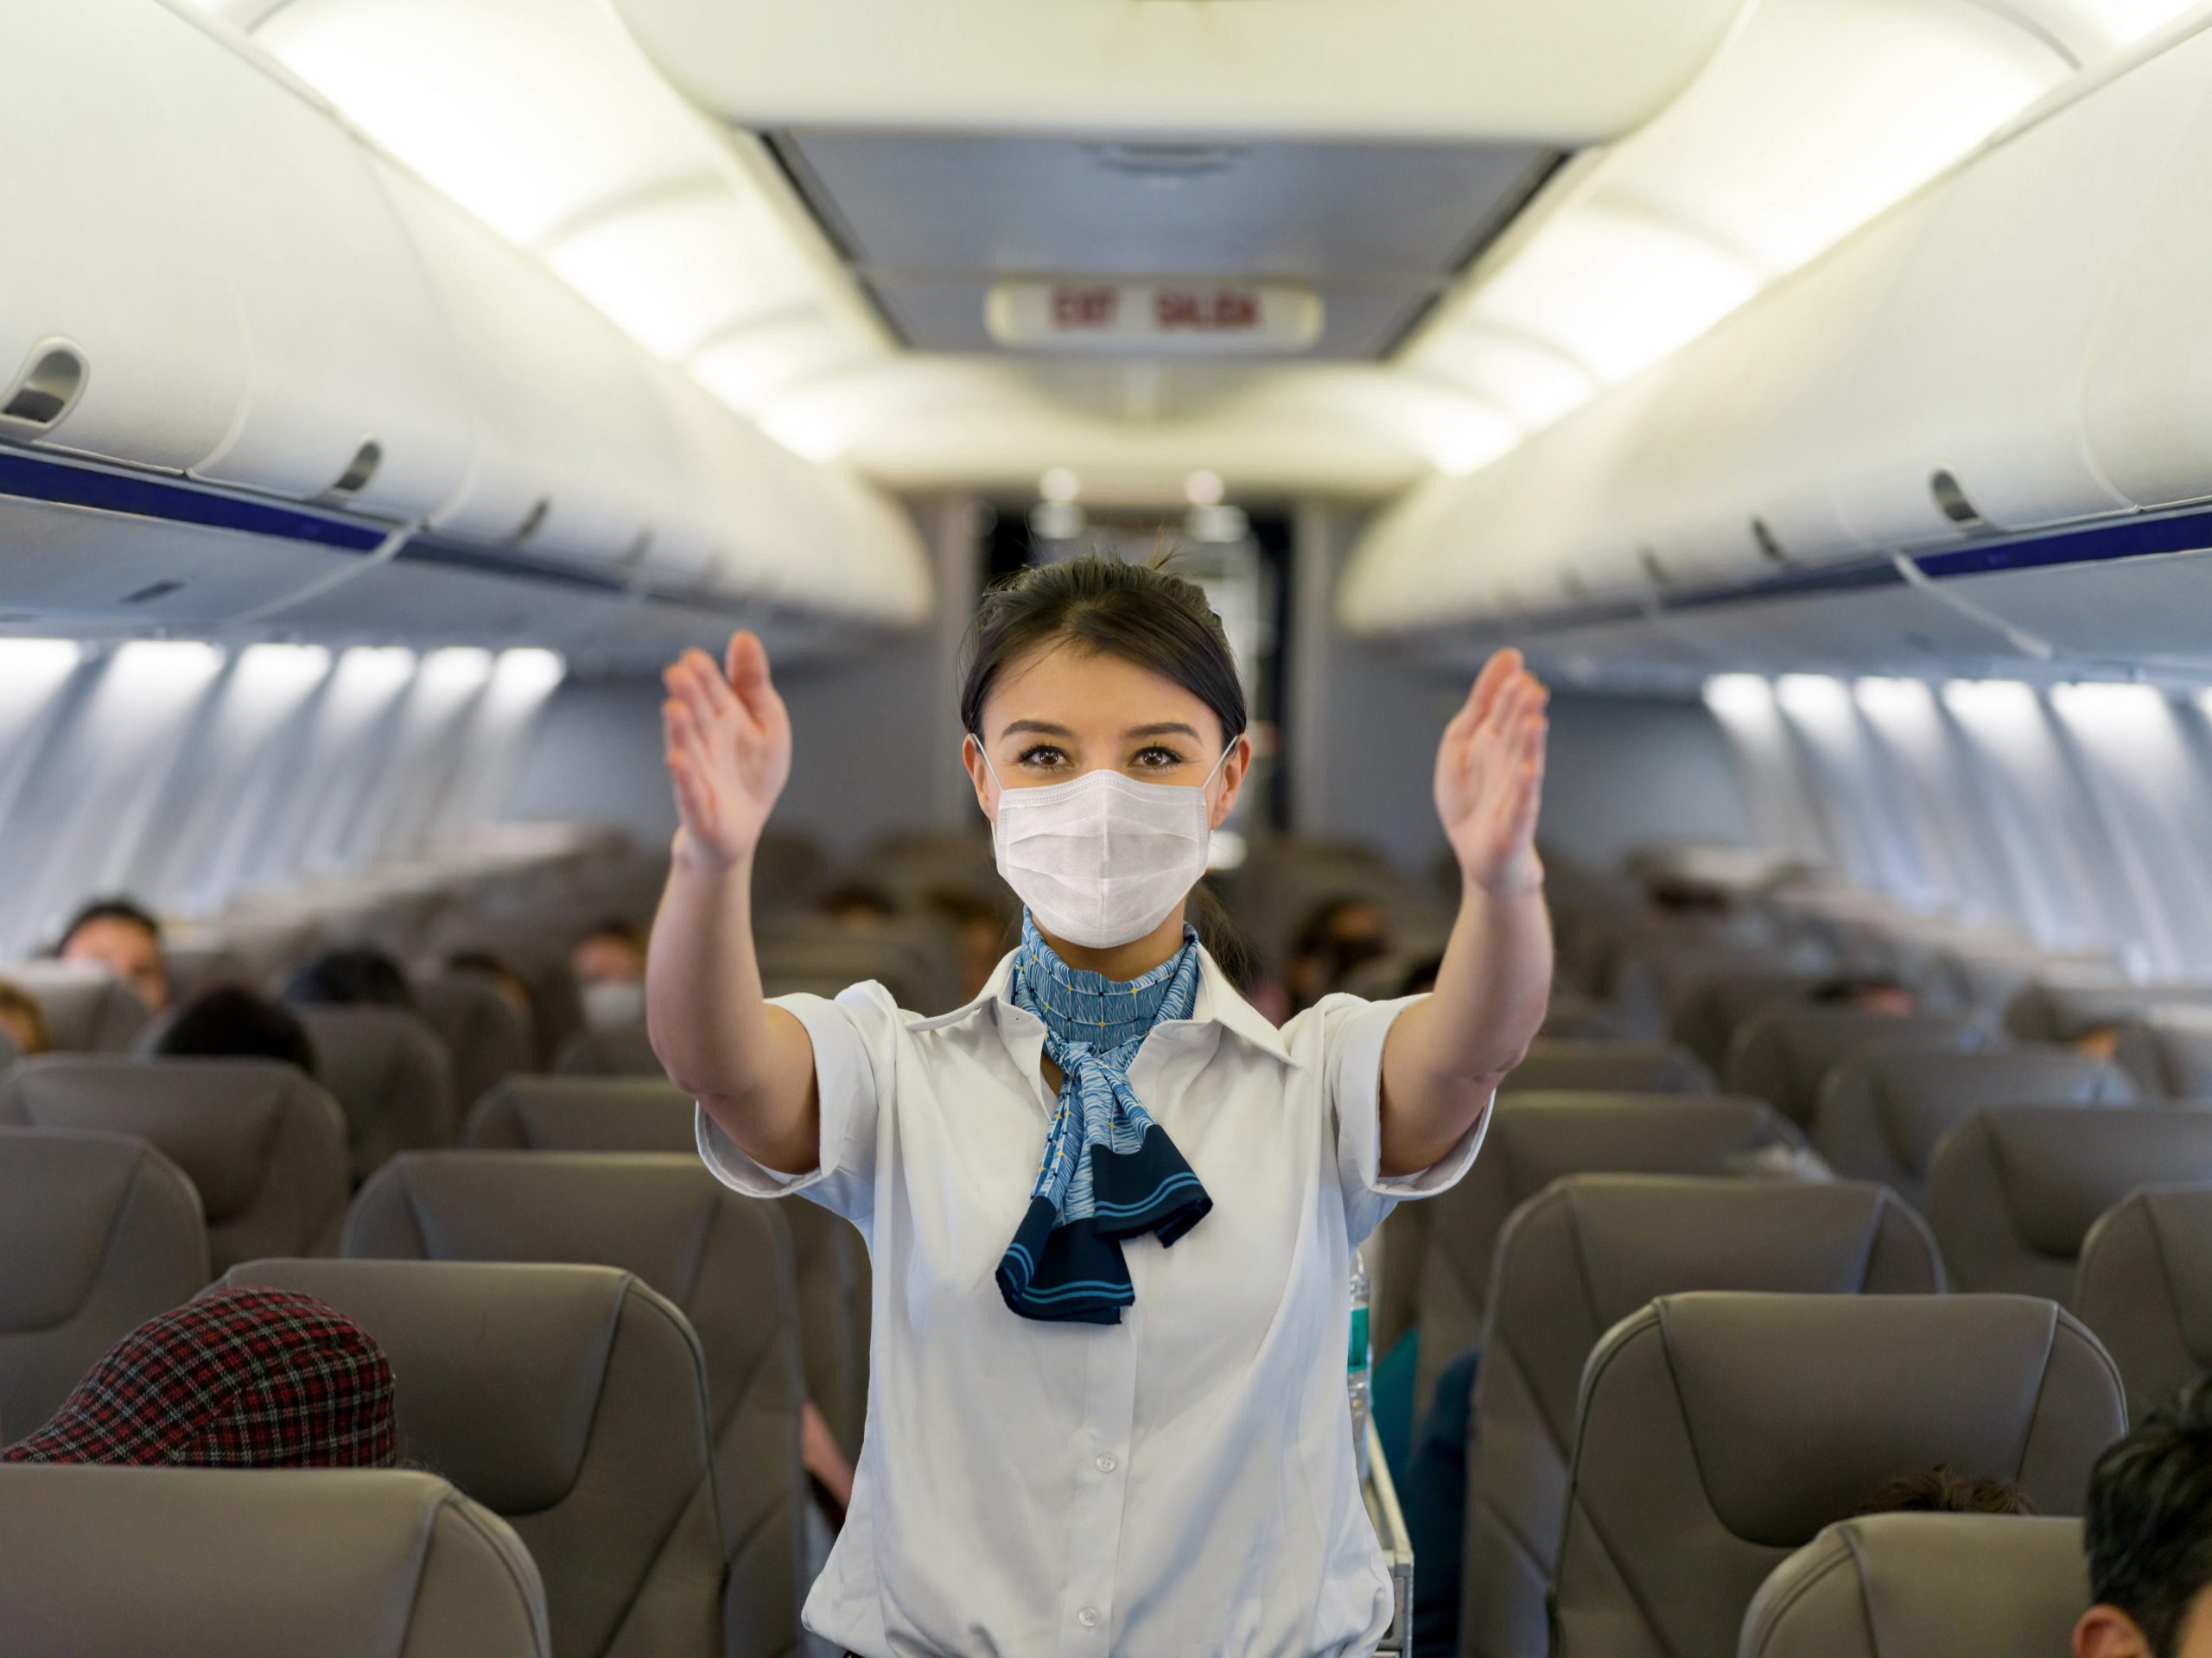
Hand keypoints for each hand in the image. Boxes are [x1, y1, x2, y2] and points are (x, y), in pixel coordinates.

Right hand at [662, 632, 791, 872]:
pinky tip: (677, 761)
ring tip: (674, 709)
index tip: (693, 656)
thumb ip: (753, 683)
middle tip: (677, 672)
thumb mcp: (766, 722)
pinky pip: (690, 792)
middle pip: (696, 717)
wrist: (741, 827)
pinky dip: (685, 778)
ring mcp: (698, 775)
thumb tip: (742, 636)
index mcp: (722, 719)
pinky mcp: (699, 809)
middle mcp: (704, 744)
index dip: (704, 675)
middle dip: (688, 695)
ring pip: (687, 750)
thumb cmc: (751, 771)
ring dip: (680, 731)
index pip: (711, 692)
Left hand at [1434, 648, 1548, 895]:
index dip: (1507, 690)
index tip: (1516, 664)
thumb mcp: (1461, 744)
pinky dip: (1524, 788)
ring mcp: (1514, 795)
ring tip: (1533, 721)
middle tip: (1531, 686)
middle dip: (1522, 712)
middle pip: (1515, 735)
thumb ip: (1480, 705)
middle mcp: (1510, 764)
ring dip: (1529, 744)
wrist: (1479, 856)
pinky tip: (1527, 770)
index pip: (1504, 711)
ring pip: (1524, 764)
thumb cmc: (1472, 798)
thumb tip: (1508, 659)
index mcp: (1496, 743)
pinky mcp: (1514, 825)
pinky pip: (1521, 805)